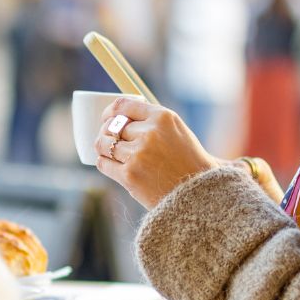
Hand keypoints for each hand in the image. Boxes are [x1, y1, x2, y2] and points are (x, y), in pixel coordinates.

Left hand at [93, 97, 220, 208]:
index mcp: (163, 117)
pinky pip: (103, 163)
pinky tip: (109, 164)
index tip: (106, 117)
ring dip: (101, 147)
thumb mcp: (177, 131)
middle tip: (108, 140)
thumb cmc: (188, 162)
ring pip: (103, 144)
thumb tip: (121, 115)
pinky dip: (104, 162)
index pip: (123, 106)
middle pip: (112, 126)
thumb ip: (153, 121)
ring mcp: (138, 154)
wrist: (198, 193)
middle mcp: (150, 133)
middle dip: (106, 132)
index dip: (109, 111)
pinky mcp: (129, 175)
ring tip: (107, 152)